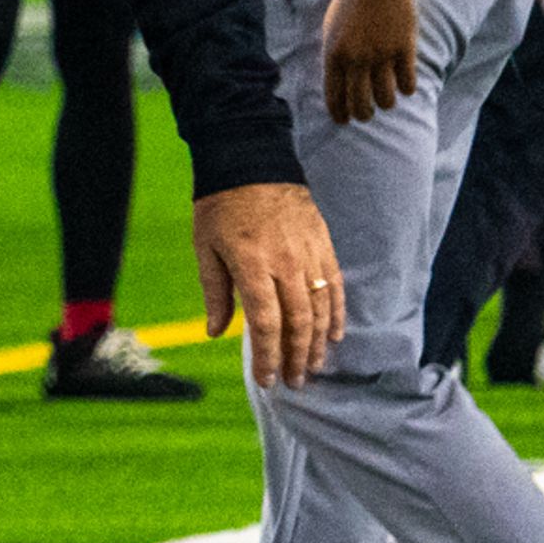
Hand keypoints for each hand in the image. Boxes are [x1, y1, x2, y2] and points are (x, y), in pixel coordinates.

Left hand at [196, 182, 344, 387]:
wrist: (253, 159)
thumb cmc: (221, 206)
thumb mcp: (205, 248)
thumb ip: (215, 292)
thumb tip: (217, 333)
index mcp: (251, 264)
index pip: (265, 323)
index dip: (267, 356)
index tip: (267, 380)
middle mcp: (285, 262)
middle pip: (299, 322)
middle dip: (296, 358)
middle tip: (295, 383)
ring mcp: (308, 253)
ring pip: (321, 307)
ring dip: (318, 343)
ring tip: (313, 367)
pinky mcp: (323, 244)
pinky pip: (335, 285)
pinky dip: (338, 313)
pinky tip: (335, 336)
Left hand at [321, 0, 419, 124]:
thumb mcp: (331, 26)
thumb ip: (334, 54)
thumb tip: (339, 81)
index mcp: (334, 54)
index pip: (334, 96)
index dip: (339, 113)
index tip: (343, 121)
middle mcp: (356, 59)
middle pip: (360, 104)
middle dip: (363, 114)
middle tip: (367, 114)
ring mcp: (381, 55)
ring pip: (385, 98)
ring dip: (386, 103)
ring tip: (387, 101)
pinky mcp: (404, 48)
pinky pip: (408, 82)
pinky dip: (407, 89)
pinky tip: (406, 87)